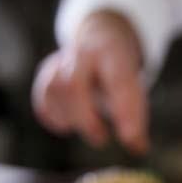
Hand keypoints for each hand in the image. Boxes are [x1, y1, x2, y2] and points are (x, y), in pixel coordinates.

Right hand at [32, 10, 147, 153]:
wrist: (100, 33)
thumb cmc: (119, 69)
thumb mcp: (134, 85)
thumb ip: (135, 116)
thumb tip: (139, 149)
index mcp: (114, 55)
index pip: (119, 82)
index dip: (123, 112)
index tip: (129, 139)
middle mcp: (84, 54)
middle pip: (73, 85)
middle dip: (86, 118)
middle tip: (101, 140)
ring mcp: (63, 60)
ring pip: (54, 88)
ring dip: (69, 117)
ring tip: (90, 132)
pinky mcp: (48, 70)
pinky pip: (43, 93)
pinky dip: (50, 114)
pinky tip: (65, 127)